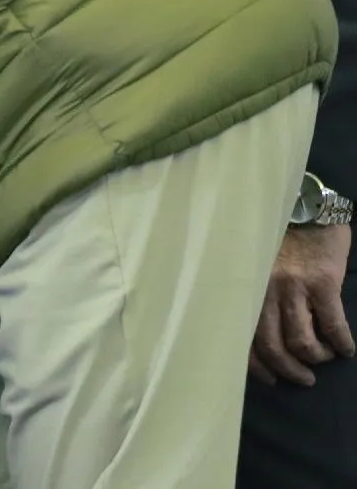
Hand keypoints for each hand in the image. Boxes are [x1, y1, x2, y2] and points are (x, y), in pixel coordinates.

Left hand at [249, 224, 352, 385]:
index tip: (269, 378)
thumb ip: (254, 297)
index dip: (256, 366)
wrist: (305, 209)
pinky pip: (333, 324)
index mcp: (245, 289)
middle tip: (302, 378)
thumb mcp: (254, 268)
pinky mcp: (322, 283)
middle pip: (272, 345)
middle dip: (288, 369)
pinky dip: (341, 343)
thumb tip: (256, 336)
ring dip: (314, 358)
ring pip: (301, 341)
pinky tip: (346, 349)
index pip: (243, 338)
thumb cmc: (276, 241)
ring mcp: (293, 287)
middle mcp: (264, 290)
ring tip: (322, 360)